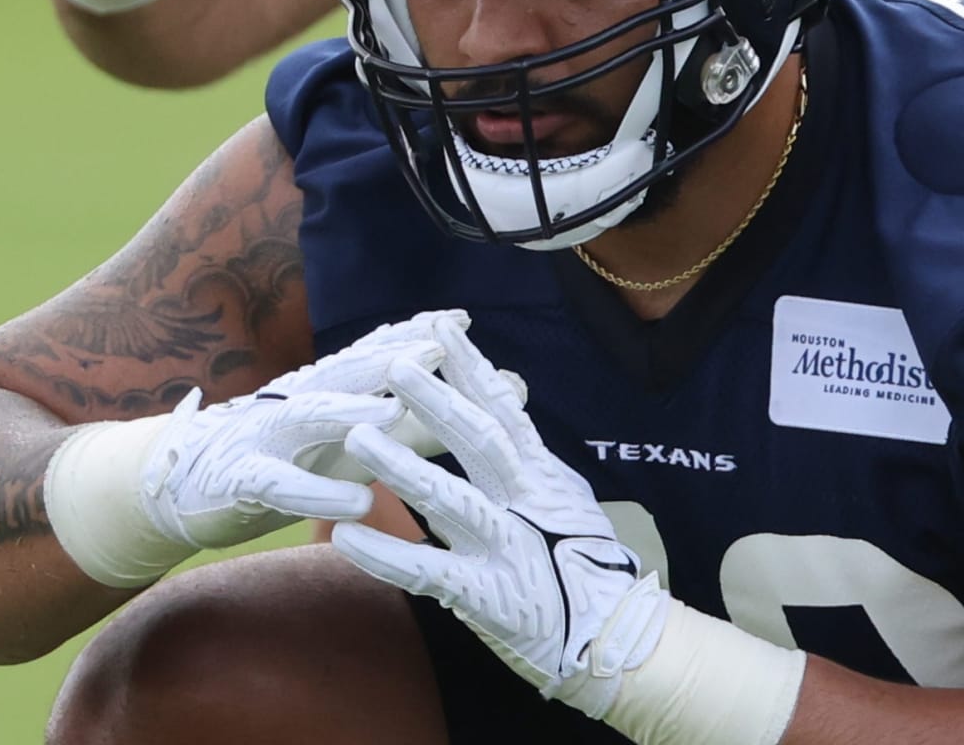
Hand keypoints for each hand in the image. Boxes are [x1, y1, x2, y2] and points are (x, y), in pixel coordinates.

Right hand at [44, 309, 463, 587]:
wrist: (175, 483)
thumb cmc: (281, 458)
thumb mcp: (346, 440)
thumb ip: (407, 426)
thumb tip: (475, 405)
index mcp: (324, 390)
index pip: (372, 356)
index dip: (413, 336)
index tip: (461, 320)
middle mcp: (298, 402)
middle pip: (349, 372)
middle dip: (394, 356)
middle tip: (440, 346)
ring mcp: (266, 436)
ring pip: (311, 418)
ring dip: (350, 412)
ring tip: (392, 413)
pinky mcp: (240, 480)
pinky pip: (279, 484)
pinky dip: (316, 491)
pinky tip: (355, 501)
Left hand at [332, 318, 667, 719]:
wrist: (618, 635)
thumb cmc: (586, 561)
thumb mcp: (563, 494)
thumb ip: (528, 453)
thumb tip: (506, 400)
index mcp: (539, 474)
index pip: (503, 408)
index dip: (471, 366)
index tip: (440, 326)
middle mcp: (525, 502)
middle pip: (479, 440)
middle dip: (437, 399)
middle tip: (396, 365)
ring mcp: (507, 547)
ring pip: (451, 500)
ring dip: (403, 466)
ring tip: (359, 437)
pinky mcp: (487, 596)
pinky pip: (429, 573)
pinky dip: (386, 555)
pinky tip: (345, 538)